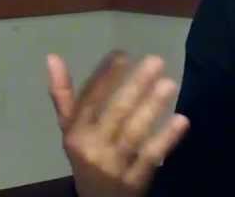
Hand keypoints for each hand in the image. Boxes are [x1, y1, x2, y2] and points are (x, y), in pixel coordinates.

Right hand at [47, 51, 189, 196]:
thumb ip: (63, 94)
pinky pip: (150, 156)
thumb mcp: (71, 129)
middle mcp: (91, 148)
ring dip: (152, 107)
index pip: (89, 99)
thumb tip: (52, 56)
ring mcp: (113, 165)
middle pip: (115, 112)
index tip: (123, 54)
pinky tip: (181, 119)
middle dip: (135, 85)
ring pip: (134, 133)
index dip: (105, 76)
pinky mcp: (134, 180)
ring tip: (169, 84)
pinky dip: (166, 138)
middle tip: (156, 61)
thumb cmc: (86, 155)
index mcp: (75, 132)